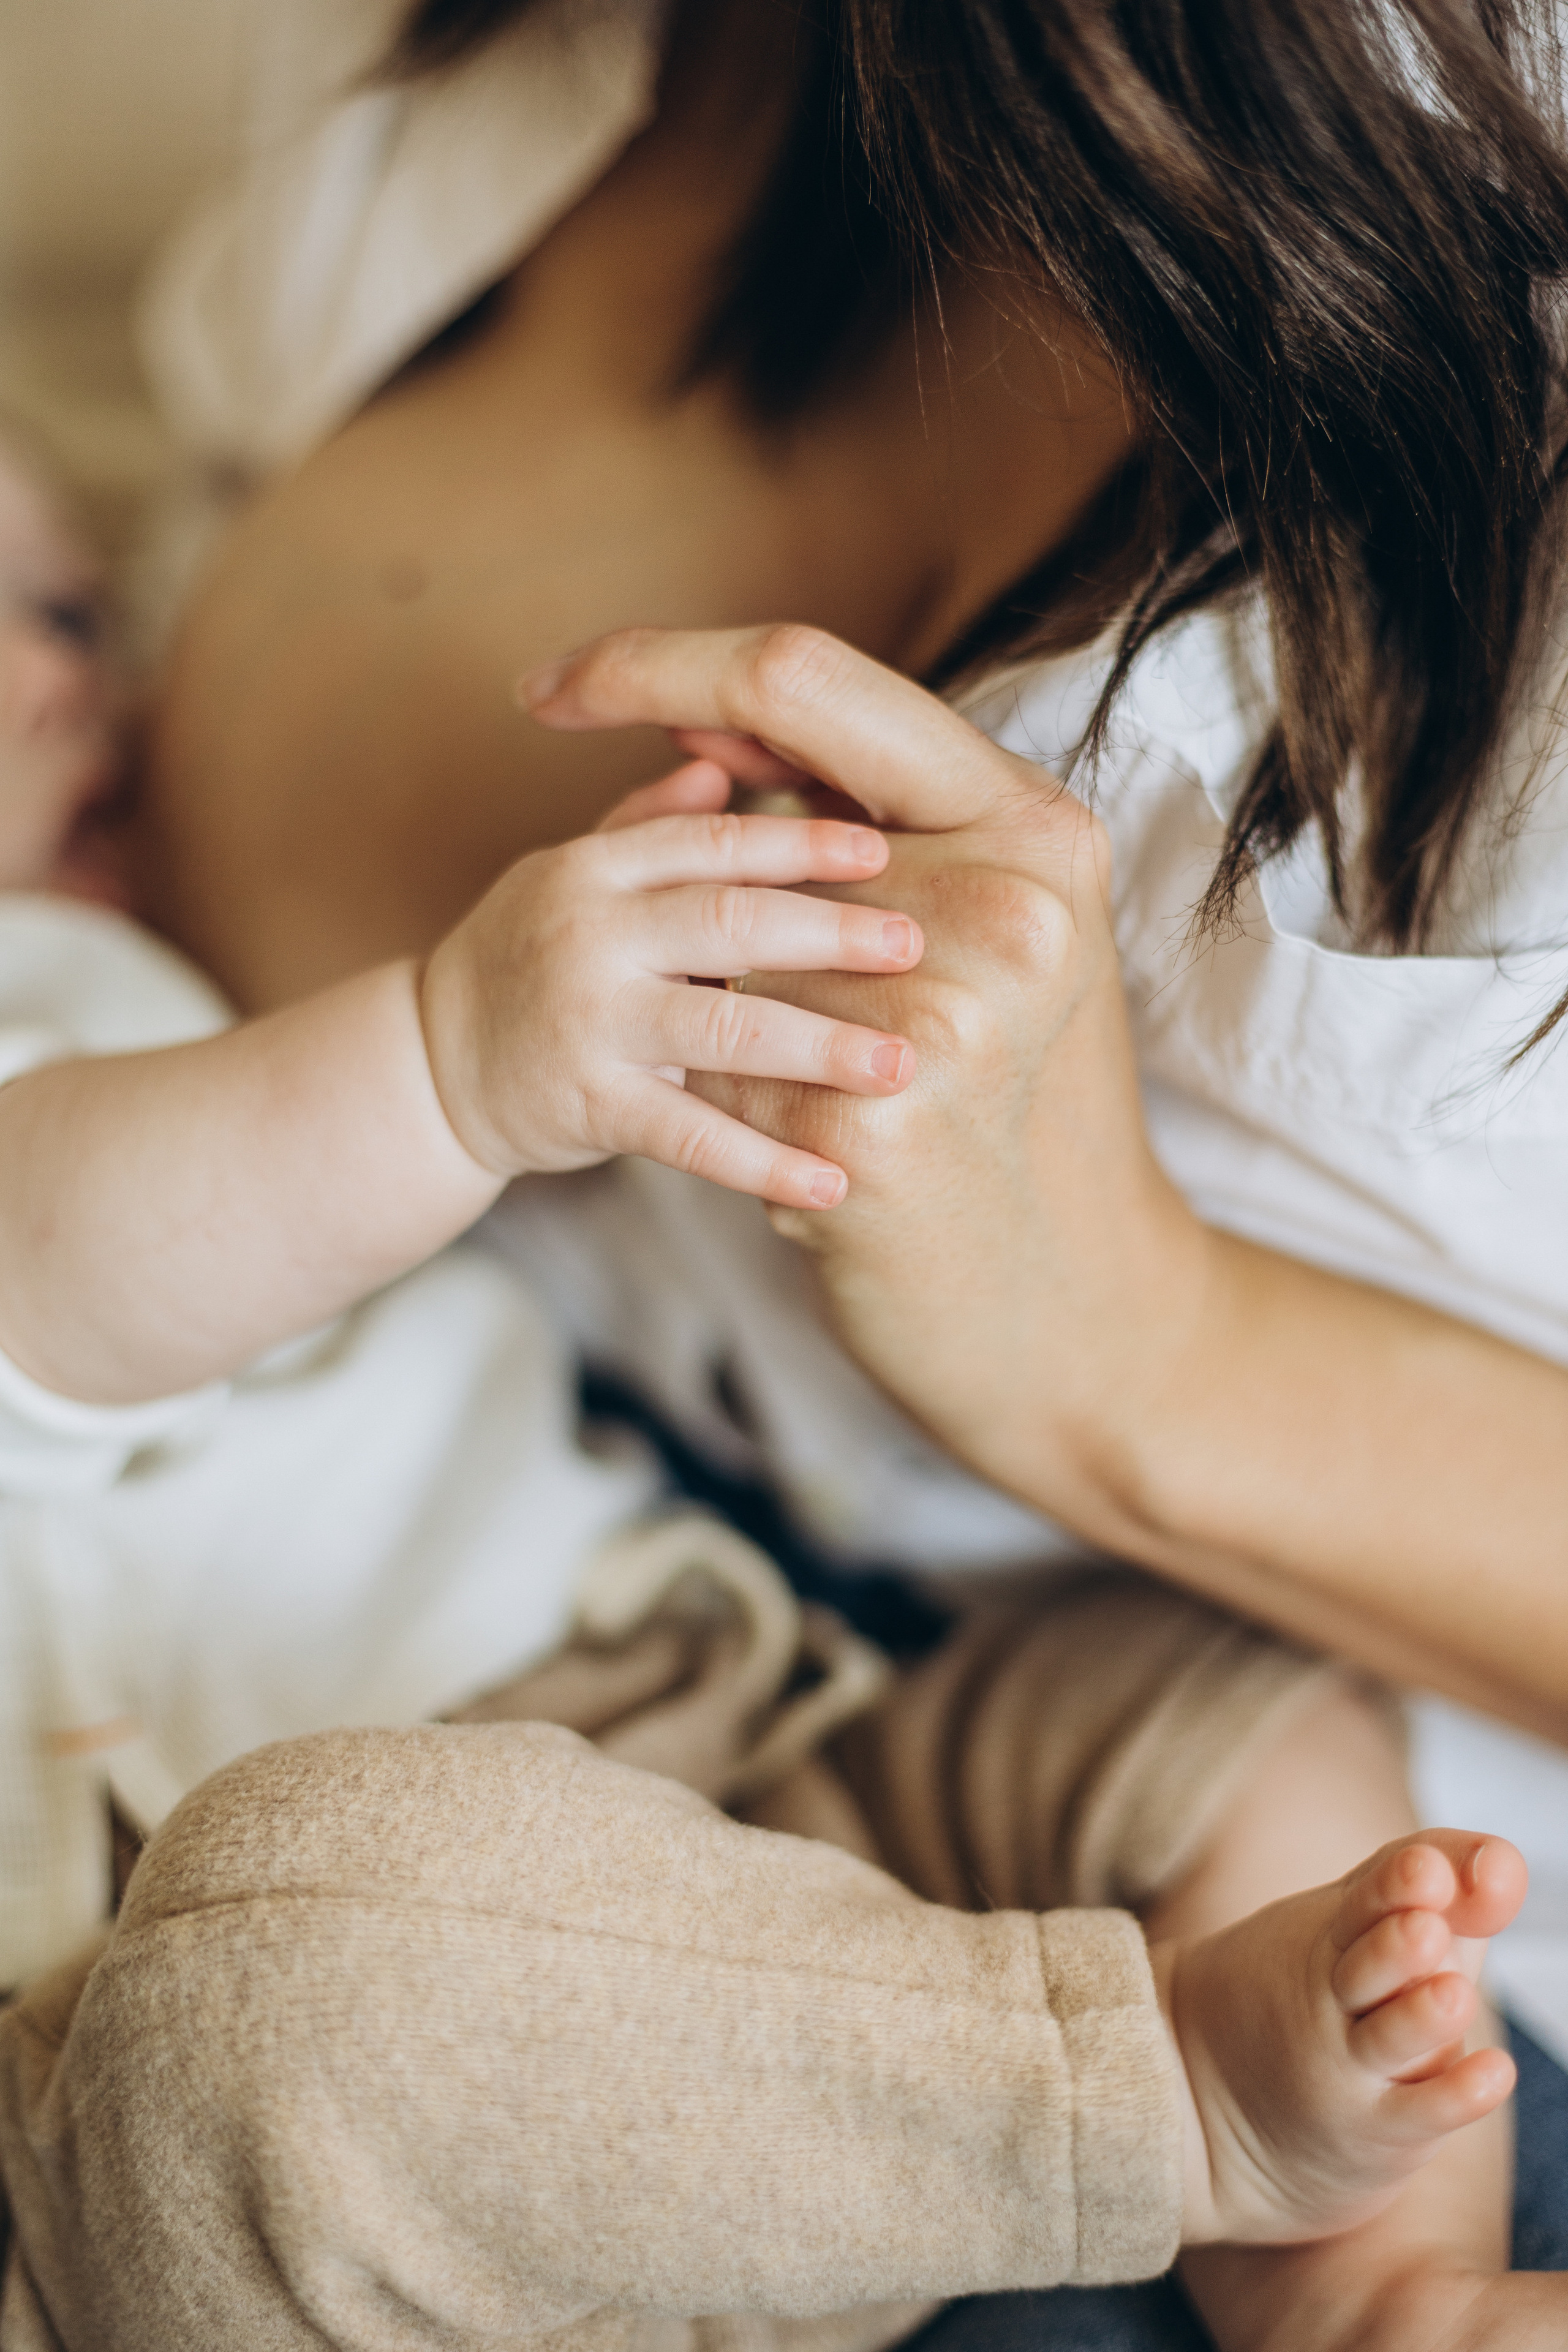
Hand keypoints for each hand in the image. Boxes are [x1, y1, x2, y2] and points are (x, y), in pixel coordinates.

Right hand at [417, 758, 923, 1208]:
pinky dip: (762, 1163)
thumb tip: (722, 758)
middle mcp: (590, 934)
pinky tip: (832, 1181)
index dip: (800, 843)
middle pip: (725, 922)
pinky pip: (687, 1137)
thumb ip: (654, 828)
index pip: (713, 841)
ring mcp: (588, 1022)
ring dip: (815, 1050)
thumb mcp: (578, 875)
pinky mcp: (588, 1105)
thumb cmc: (532, 956)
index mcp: (599, 867)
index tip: (884, 850)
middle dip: (828, 935)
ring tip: (899, 1065)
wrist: (433, 1064)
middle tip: (916, 946)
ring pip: (718, 1031)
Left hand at [518, 626, 1209, 1530]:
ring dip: (716, 1024)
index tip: (555, 681)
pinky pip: (719, 1082)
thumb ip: (867, 828)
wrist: (1082, 1308)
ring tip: (791, 1091)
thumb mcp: (988, 941)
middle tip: (670, 957)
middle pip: (746, 845)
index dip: (655, 659)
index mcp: (1038, 829)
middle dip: (704, 915)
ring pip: (722, 966)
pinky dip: (724, 1115)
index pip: (801, 677)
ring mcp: (944, 1022)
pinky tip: (797, 1159)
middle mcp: (1006, 905)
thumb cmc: (1019, 1109)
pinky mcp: (873, 1134)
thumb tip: (700, 723)